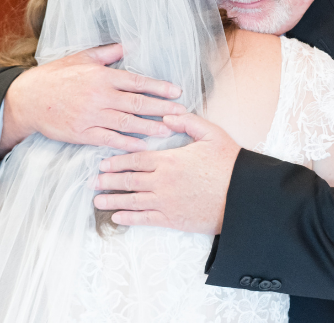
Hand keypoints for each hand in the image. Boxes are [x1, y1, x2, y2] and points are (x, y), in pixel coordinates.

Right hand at [0, 45, 182, 156]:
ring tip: (167, 130)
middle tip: (181, 112)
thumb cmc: (56, 75)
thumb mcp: (81, 57)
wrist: (29, 99)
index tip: (176, 91)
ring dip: (149, 127)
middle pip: (137, 103)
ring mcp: (91, 116)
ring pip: (127, 123)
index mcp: (102, 75)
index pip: (137, 81)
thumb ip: (106, 54)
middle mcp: (100, 96)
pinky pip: (109, 140)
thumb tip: (128, 46)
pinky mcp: (83, 134)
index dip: (158, 86)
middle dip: (161, 108)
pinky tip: (141, 146)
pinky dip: (127, 143)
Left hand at [94, 108, 239, 232]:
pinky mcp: (173, 219)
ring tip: (97, 201)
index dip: (118, 161)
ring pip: (133, 201)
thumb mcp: (209, 133)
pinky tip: (117, 218)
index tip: (103, 162)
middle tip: (93, 182)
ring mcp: (166, 203)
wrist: (241, 196)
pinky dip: (129, 219)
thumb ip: (186, 121)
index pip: (136, 159)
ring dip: (113, 201)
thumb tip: (166, 113)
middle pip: (129, 180)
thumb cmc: (227, 163)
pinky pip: (145, 219)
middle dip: (109, 181)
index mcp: (170, 160)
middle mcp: (163, 182)